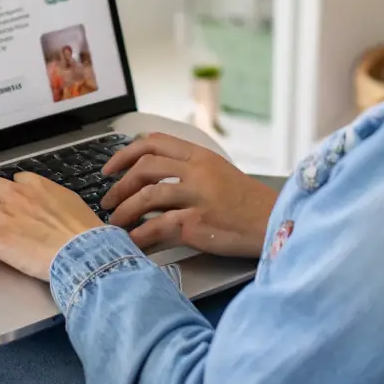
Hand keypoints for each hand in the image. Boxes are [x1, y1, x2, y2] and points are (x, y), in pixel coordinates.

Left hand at [0, 173, 104, 280]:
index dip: (8, 189)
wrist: (83, 253)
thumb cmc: (85, 234)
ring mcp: (4, 217)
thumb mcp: (72, 204)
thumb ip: (55, 200)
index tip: (6, 196)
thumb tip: (53, 205)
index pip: (14, 180)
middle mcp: (16, 197)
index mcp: (37, 186)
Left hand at [100, 133, 278, 257]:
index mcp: (200, 156)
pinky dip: (140, 234)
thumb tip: (150, 178)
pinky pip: (158, 227)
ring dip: (124, 210)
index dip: (125, 153)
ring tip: (115, 222)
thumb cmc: (247, 202)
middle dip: (119, 184)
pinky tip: (132, 240)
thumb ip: (188, 169)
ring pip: (147, 197)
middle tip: (107, 199)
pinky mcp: (198, 224)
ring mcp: (197, 197)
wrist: (275, 223)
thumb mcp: (218, 173)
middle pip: (144, 168)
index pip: (153, 143)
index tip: (109, 168)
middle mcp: (197, 172)